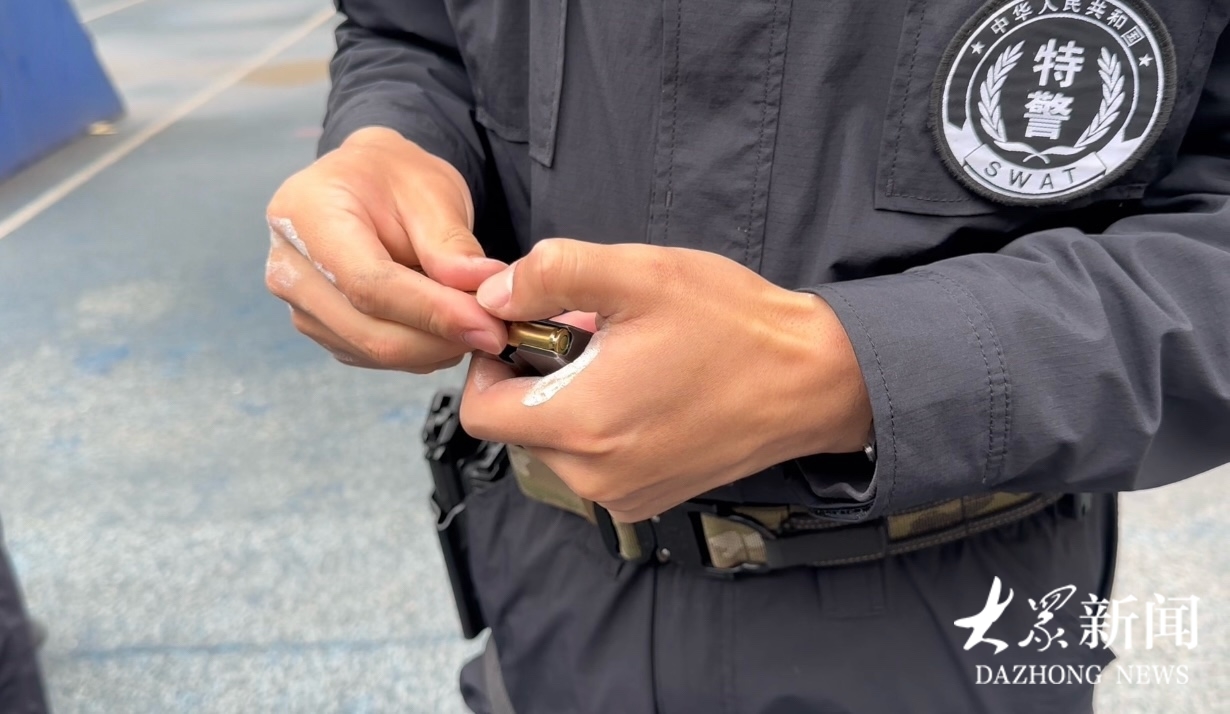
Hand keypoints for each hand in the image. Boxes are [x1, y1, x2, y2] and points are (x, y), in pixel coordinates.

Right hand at [264, 127, 507, 371]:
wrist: (365, 184)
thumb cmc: (393, 179)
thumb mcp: (431, 189)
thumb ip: (452, 243)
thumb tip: (481, 290)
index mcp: (304, 216)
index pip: (369, 285)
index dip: (433, 312)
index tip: (488, 324)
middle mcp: (290, 268)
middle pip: (370, 331)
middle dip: (442, 339)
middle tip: (499, 329)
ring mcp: (301, 307)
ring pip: (376, 352)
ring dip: (436, 347)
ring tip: (475, 315)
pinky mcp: (323, 331)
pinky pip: (376, 358)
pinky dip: (422, 350)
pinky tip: (446, 324)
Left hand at [460, 239, 872, 521]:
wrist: (813, 382)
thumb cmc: (733, 326)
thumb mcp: (640, 274)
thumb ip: (552, 275)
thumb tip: (493, 295)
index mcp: (581, 423)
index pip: (479, 411)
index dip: (488, 362)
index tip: (523, 328)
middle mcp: (595, 476)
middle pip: (517, 426)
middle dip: (536, 375)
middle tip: (590, 334)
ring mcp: (623, 496)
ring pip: (554, 444)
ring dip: (570, 400)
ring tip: (624, 360)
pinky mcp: (647, 500)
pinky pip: (592, 464)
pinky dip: (600, 427)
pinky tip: (644, 390)